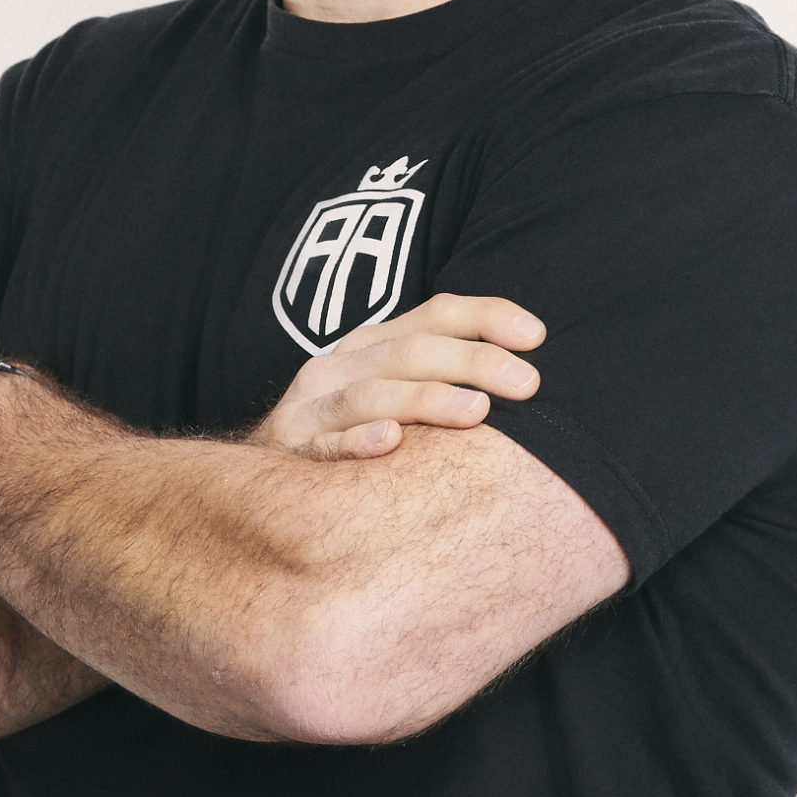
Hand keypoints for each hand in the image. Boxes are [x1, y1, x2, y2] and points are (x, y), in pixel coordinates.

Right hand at [250, 293, 545, 459]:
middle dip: (473, 361)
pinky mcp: (291, 452)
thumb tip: (528, 372)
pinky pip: (326, 446)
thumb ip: (442, 379)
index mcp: (369, 344)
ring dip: (427, 399)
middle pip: (411, 352)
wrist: (258, 481)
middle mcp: (338, 366)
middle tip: (527, 384)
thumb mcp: (390, 395)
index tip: (537, 336)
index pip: (434, 315)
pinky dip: (357, 441)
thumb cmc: (347, 438)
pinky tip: (391, 442)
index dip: (485, 318)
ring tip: (478, 412)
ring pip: (372, 393)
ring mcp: (310, 408)